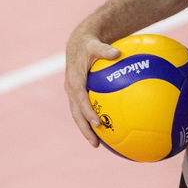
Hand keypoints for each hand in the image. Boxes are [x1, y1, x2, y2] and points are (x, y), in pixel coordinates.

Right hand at [64, 30, 120, 146]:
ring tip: (97, 144)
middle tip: (95, 143)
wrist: (77, 43)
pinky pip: (83, 110)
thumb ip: (105, 50)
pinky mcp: (77, 95)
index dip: (87, 111)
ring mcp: (73, 93)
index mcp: (74, 80)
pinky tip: (104, 129)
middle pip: (76, 113)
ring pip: (77, 115)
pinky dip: (90, 120)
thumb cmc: (89, 44)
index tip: (97, 123)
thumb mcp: (95, 44)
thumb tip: (117, 53)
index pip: (80, 99)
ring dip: (85, 129)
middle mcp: (71, 89)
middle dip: (84, 129)